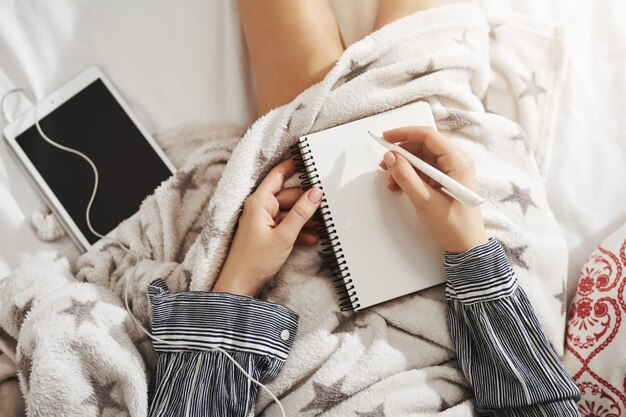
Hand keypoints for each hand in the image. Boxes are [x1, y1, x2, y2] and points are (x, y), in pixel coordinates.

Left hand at [212, 158, 322, 296]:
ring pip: (288, 212)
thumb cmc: (254, 261)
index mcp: (259, 202)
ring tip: (322, 226)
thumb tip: (316, 193)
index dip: (293, 165)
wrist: (239, 285)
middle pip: (287, 195)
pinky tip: (311, 238)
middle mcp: (259, 207)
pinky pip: (284, 225)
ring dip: (304, 219)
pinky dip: (297, 230)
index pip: (278, 175)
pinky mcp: (264, 232)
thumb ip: (301, 213)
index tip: (308, 158)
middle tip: (326, 205)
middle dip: (306, 202)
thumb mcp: (284, 235)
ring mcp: (261, 220)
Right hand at [379, 126, 487, 252]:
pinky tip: (398, 184)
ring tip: (390, 177)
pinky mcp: (446, 180)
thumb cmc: (453, 226)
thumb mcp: (424, 200)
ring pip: (422, 157)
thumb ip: (405, 176)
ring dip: (404, 165)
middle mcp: (457, 161)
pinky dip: (410, 174)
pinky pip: (425, 169)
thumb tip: (391, 157)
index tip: (386, 138)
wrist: (467, 246)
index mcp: (458, 161)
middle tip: (384, 162)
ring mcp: (452, 170)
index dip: (404, 134)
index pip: (428, 136)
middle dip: (402, 152)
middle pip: (424, 145)